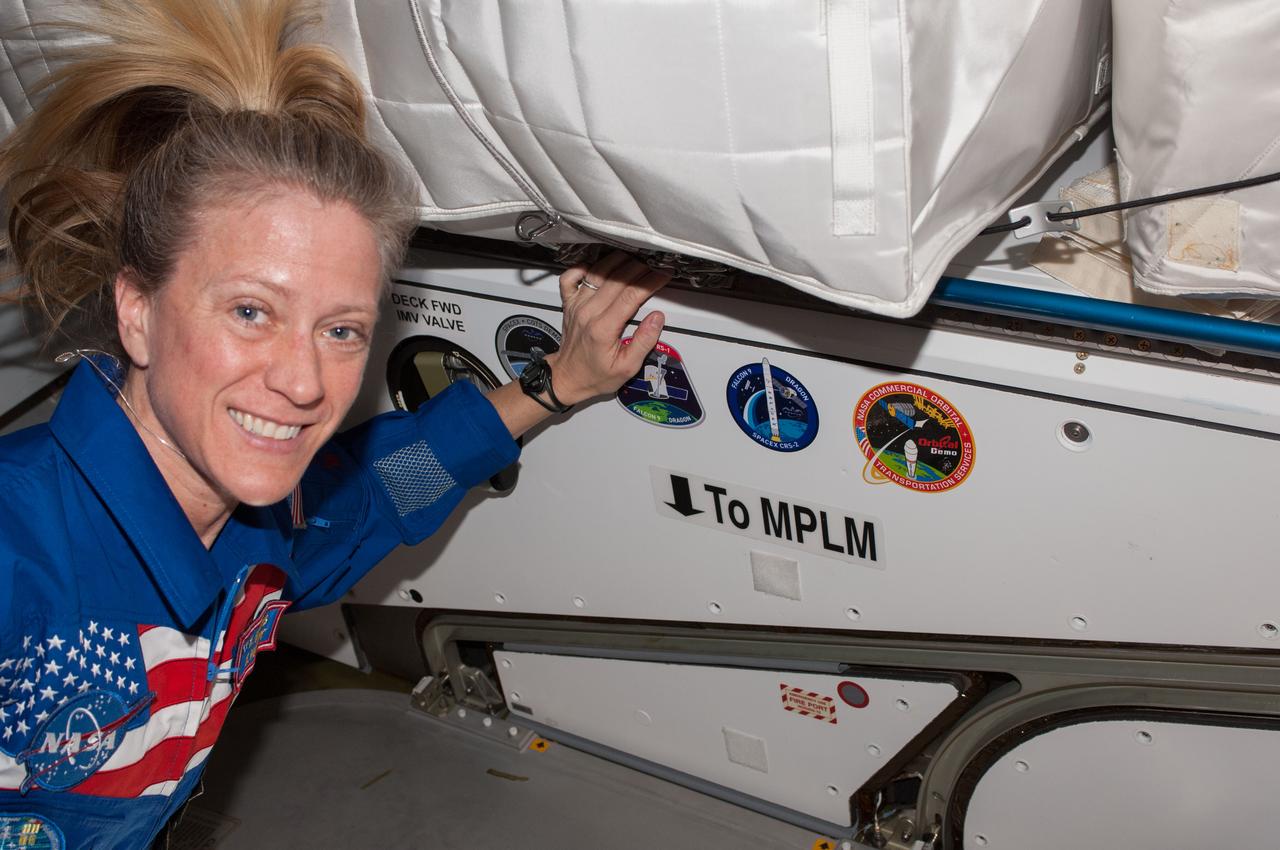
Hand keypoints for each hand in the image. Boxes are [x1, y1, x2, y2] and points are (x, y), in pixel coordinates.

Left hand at [546, 251, 669, 405]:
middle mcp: (587, 312)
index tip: (663, 274)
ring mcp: (576, 305)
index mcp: (603, 328)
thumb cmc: (595, 375)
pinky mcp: (568, 302)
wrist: (567, 378)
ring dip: (618, 261)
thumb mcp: (627, 368)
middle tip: (654, 266)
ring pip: (597, 271)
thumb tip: (657, 319)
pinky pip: (570, 275)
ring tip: (635, 260)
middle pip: (617, 278)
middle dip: (640, 268)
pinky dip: (584, 266)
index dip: (651, 281)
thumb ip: (643, 342)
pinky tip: (599, 266)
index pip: (631, 295)